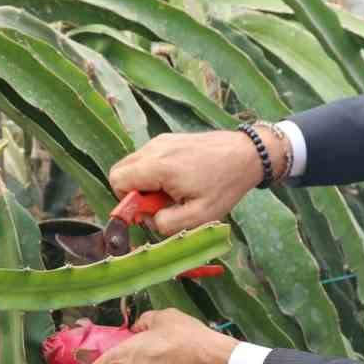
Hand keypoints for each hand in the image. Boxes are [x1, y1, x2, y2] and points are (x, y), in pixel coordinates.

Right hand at [108, 126, 286, 234]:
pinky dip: (154, 173)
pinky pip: (147, 158)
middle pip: (121, 170)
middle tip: (160, 204)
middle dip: (133, 192)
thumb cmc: (225, 185)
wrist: (246, 154)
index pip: (117, 180)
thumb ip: (167, 224)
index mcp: (159, 166)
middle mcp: (155, 148)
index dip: (126, 201)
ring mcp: (161, 141)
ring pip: (134, 164)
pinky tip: (179, 181)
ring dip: (145, 183)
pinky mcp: (168, 139)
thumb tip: (149, 221)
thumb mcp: (200, 216)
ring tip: (173, 192)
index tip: (149, 211)